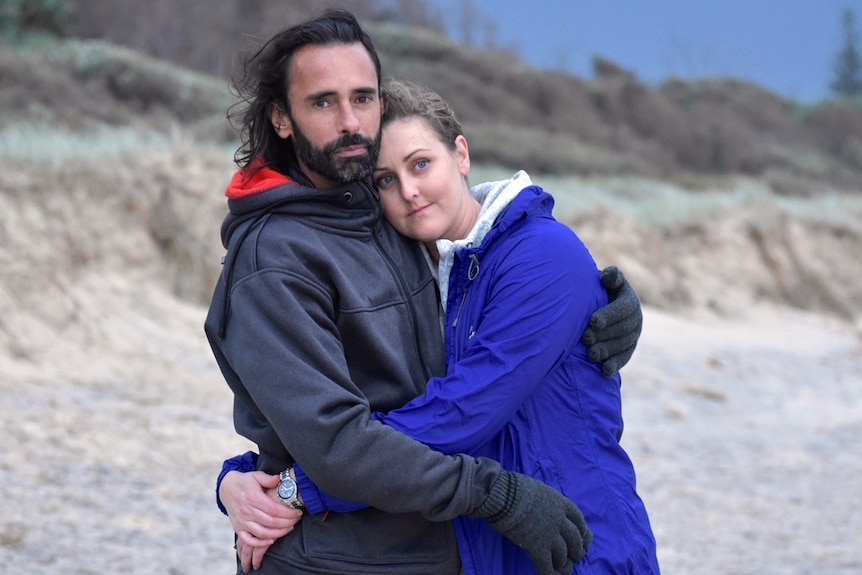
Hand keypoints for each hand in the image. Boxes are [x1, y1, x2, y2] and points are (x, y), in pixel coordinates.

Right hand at [220, 470, 302, 571]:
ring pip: (262, 533)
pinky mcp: (238, 528)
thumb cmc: (244, 482)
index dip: (288, 513)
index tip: (298, 513)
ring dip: (278, 533)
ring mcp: (241, 521)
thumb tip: (279, 479)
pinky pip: (248, 540)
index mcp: (252, 497)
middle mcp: (246, 511)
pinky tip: (272, 540)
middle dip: (287, 523)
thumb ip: (268, 478)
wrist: (226, 488)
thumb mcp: (256, 475)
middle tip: (296, 520)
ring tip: (289, 529)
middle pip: (271, 522)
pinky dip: (260, 543)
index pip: (274, 509)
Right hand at [472, 471, 592, 574]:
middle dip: (577, 549)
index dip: (583, 530)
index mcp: (561, 504)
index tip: (584, 536)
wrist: (506, 496)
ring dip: (564, 563)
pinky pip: (546, 565)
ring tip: (564, 568)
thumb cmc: (517, 488)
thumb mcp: (539, 489)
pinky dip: (549, 573)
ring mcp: (549, 535)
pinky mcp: (537, 547)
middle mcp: (559, 521)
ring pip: (563, 555)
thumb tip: (543, 505)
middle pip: (575, 539)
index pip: (579, 519)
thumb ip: (546, 500)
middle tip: (577, 555)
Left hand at [582, 266, 642, 375]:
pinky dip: (615, 364)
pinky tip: (604, 371)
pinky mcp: (628, 348)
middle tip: (586, 338)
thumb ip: (609, 277)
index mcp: (629, 300)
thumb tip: (610, 275)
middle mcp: (636, 318)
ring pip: (623, 345)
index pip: (622, 309)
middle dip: (604, 335)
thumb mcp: (604, 281)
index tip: (592, 321)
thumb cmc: (597, 289)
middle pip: (622, 329)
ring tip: (591, 354)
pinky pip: (624, 357)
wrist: (599, 305)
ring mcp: (634, 335)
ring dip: (607, 350)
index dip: (608, 315)